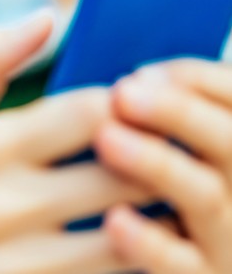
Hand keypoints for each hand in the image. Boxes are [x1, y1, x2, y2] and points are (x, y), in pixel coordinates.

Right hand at [0, 13, 143, 273]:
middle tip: (169, 148)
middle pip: (121, 169)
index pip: (89, 111)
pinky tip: (133, 241)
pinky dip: (134, 256)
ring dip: (156, 212)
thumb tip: (45, 17)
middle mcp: (1, 204)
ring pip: (129, 232)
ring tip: (158, 194)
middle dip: (156, 154)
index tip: (141, 105)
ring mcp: (17, 261)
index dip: (130, 103)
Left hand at [97, 59, 231, 272]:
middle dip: (178, 112)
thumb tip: (135, 81)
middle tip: (124, 93)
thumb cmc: (175, 207)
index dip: (194, 80)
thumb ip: (174, 116)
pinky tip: (114, 220)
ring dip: (157, 163)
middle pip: (229, 144)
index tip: (140, 72)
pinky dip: (149, 243)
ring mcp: (231, 243)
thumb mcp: (187, 156)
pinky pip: (180, 266)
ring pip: (206, 197)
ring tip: (107, 139)